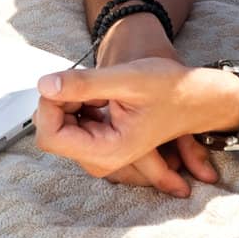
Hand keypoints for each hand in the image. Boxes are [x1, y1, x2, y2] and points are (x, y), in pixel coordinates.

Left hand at [34, 58, 225, 197]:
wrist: (194, 97)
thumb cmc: (170, 88)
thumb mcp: (127, 78)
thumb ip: (84, 84)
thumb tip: (44, 85)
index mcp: (108, 150)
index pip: (50, 136)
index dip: (50, 105)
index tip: (67, 83)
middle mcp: (101, 159)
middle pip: (52, 130)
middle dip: (62, 101)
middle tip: (92, 85)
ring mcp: (98, 152)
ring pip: (59, 124)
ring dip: (72, 101)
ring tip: (104, 91)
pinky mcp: (97, 142)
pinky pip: (71, 122)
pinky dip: (79, 103)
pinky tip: (102, 96)